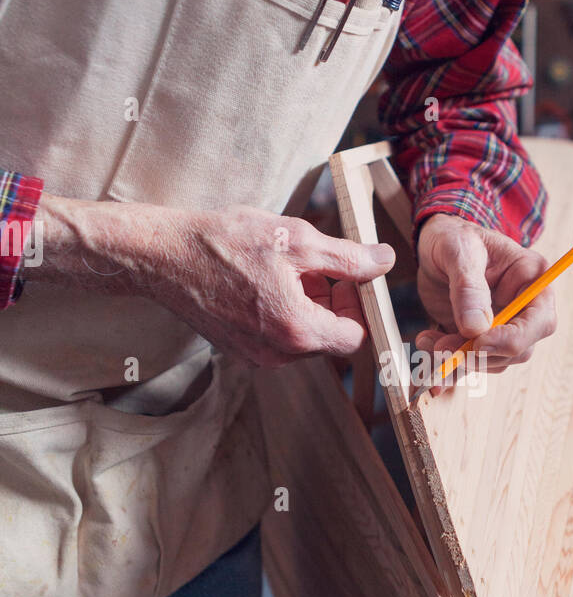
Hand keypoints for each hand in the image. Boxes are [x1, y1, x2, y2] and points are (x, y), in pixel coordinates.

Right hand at [36, 196, 393, 366]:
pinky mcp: (238, 351)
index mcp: (297, 331)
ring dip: (307, 306)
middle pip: (329, 338)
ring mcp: (255, 357)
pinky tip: (264, 281)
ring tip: (285, 269)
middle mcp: (277, 355)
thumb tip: (384, 262)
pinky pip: (277, 339)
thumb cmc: (225, 243)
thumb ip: (347, 258)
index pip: (355, 336)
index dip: (358, 304)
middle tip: (315, 266)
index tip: (348, 276)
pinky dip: (282, 313)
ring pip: (303, 338)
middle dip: (332, 303)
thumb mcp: (296, 240)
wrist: (163, 256)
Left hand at [415, 214, 555, 380]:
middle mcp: (523, 307)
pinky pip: (472, 362)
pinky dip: (451, 368)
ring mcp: (503, 326)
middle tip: (443, 346)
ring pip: (494, 361)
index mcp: (532, 280)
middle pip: (520, 349)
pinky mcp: (480, 338)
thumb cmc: (454, 237)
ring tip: (428, 341)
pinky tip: (429, 359)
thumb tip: (476, 328)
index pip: (541, 321)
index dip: (514, 339)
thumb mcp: (459, 250)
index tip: (479, 342)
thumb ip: (468, 286)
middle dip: (481, 354)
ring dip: (461, 361)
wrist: (434, 245)